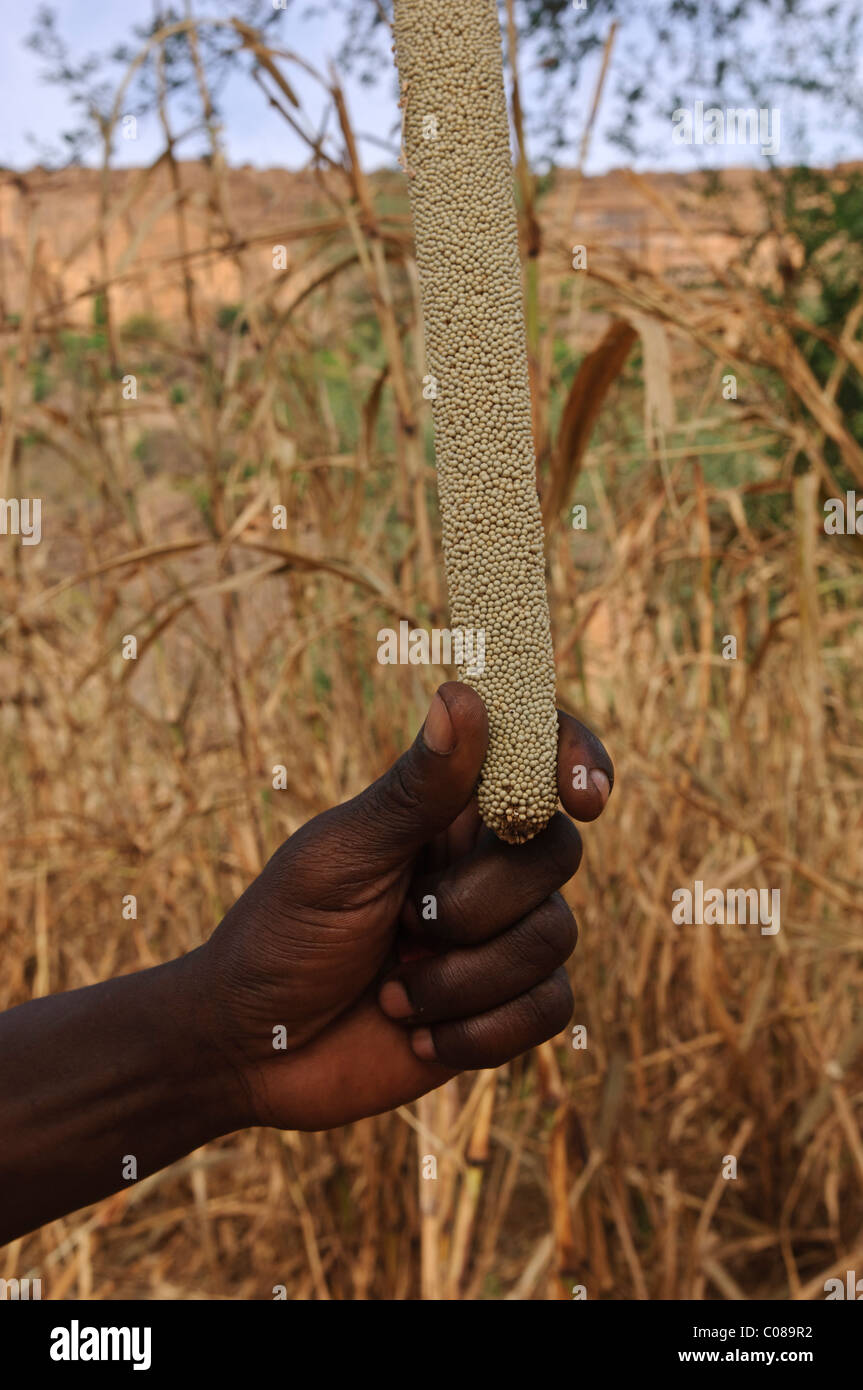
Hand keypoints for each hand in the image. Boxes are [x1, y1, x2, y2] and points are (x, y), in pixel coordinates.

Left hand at [194, 682, 612, 1130]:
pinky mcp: (503, 1010)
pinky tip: (418, 1038)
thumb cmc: (281, 936)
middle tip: (404, 923)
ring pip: (556, 935)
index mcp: (443, 811)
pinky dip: (482, 1030)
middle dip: (479, 901)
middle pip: (556, 852)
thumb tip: (463, 696)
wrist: (252, 1053)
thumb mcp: (340, 859)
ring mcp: (498, 938)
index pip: (534, 757)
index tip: (582, 796)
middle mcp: (481, 865)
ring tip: (393, 996)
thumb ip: (414, 790)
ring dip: (464, 978)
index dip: (574, 759)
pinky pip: (551, 1008)